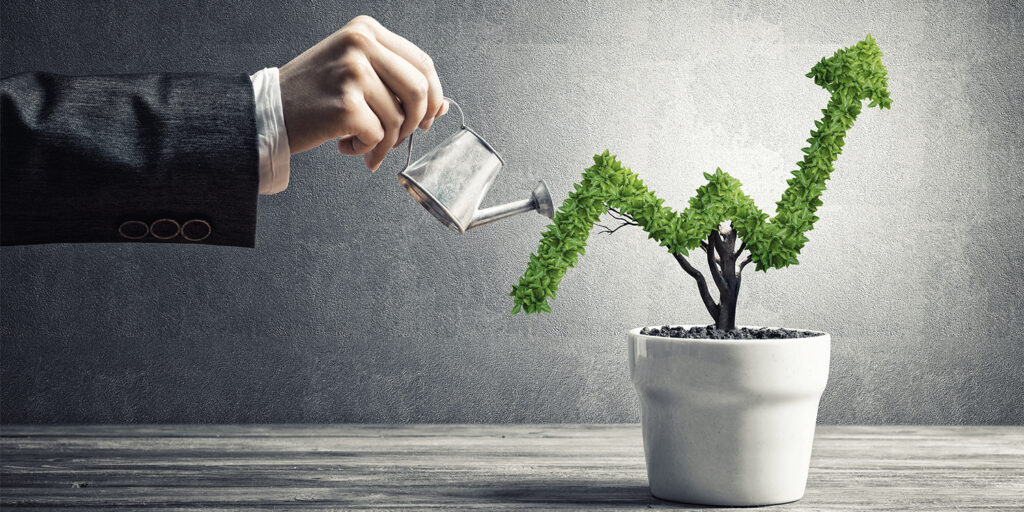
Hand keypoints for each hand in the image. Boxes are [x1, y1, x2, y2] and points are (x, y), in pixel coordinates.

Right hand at [279, 15, 446, 169]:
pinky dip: (366, 150)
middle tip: (396, 138)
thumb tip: (442, 107)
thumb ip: (395, 82)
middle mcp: (361, 44)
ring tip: (363, 144)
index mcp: (366, 30)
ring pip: (399, 119)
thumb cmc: (312, 93)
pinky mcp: (346, 104)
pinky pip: (378, 136)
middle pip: (419, 90)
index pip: (422, 63)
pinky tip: (346, 145)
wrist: (267, 110)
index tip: (424, 118)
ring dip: (386, 142)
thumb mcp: (355, 72)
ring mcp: (353, 73)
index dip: (432, 96)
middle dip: (414, 122)